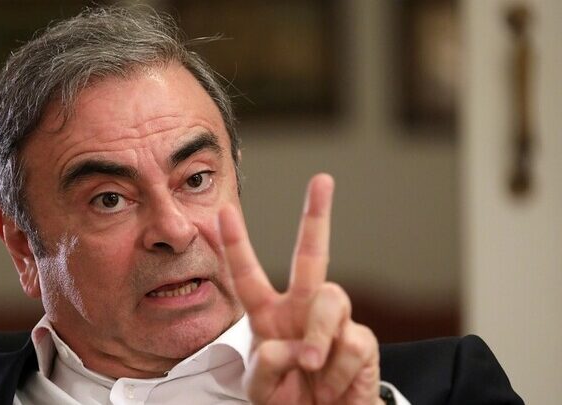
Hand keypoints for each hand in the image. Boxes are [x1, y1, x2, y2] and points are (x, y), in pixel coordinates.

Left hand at [219, 174, 381, 403]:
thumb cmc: (290, 400)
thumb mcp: (261, 388)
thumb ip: (266, 366)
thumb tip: (290, 346)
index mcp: (269, 316)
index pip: (248, 275)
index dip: (235, 245)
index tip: (223, 212)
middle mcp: (301, 309)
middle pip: (312, 254)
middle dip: (316, 215)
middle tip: (322, 180)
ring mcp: (334, 322)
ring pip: (330, 297)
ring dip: (317, 335)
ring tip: (310, 365)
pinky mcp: (362, 342)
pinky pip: (351, 341)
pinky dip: (336, 369)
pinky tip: (331, 385)